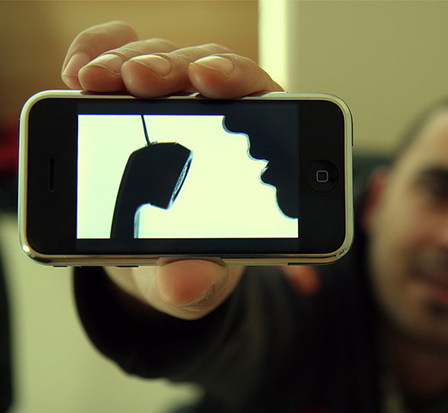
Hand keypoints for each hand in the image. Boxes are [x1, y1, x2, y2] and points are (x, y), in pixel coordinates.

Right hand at [63, 21, 282, 319]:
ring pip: (158, 55)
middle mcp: (217, 110)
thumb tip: (186, 280)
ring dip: (126, 61)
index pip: (256, 96)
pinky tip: (79, 73)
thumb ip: (198, 281)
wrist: (157, 258)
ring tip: (94, 81)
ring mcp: (172, 97)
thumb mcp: (198, 278)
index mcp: (253, 146)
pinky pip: (115, 55)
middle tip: (141, 80)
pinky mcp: (129, 94)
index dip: (235, 79)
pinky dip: (97, 55)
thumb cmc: (192, 258)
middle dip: (172, 69)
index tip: (210, 80)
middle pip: (203, 66)